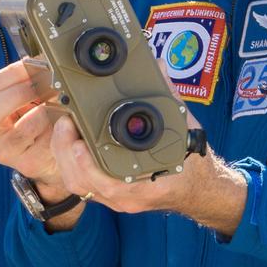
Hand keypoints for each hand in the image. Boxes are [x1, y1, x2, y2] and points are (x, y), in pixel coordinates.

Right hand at [0, 60, 69, 197]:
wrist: (48, 155)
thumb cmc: (36, 120)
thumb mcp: (28, 96)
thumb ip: (30, 78)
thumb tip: (46, 57)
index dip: (14, 73)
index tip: (35, 65)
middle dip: (21, 92)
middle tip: (45, 84)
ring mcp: (5, 150)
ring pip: (23, 127)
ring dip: (46, 110)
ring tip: (59, 100)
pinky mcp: (25, 163)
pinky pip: (42, 142)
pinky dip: (55, 128)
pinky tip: (62, 120)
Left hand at [48, 111, 246, 236]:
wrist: (201, 189)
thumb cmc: (193, 163)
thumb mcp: (186, 127)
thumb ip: (169, 96)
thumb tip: (158, 67)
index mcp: (149, 185)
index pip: (110, 184)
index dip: (88, 165)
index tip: (78, 142)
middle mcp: (130, 197)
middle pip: (84, 184)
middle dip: (66, 153)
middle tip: (66, 123)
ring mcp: (118, 199)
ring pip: (80, 186)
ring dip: (65, 158)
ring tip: (65, 129)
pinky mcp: (112, 195)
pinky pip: (84, 185)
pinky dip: (72, 164)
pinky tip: (69, 142)